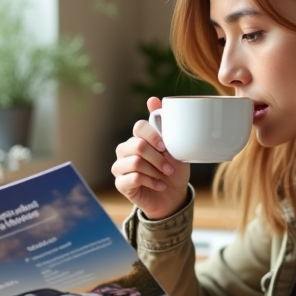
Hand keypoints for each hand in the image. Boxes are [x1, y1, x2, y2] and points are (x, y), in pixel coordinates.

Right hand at [111, 97, 190, 219]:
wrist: (173, 196)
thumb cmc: (173, 171)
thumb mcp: (175, 148)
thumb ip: (164, 125)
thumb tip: (152, 99)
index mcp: (137, 138)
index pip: (139, 127)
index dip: (154, 136)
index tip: (166, 147)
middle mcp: (125, 150)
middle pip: (138, 146)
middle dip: (158, 158)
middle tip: (169, 168)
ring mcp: (120, 166)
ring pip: (135, 162)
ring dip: (155, 171)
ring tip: (164, 177)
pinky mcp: (120, 183)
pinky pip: (132, 178)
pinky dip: (151, 182)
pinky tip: (159, 185)